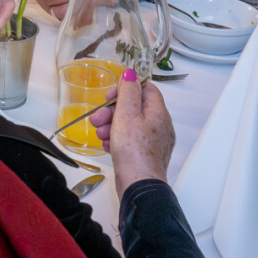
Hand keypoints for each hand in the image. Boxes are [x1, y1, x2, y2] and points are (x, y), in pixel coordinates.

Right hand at [89, 70, 174, 197]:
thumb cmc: (134, 150)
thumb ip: (128, 91)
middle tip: (98, 118)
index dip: (126, 89)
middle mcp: (160, 126)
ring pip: (130, 125)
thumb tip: (131, 73)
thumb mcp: (127, 114)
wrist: (138, 185)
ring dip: (111, 126)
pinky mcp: (145, 155)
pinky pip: (130, 140)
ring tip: (100, 134)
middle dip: (112, 111)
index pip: (146, 89)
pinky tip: (107, 145)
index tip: (110, 96)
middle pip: (134, 108)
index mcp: (159, 112)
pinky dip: (116, 140)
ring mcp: (153, 141)